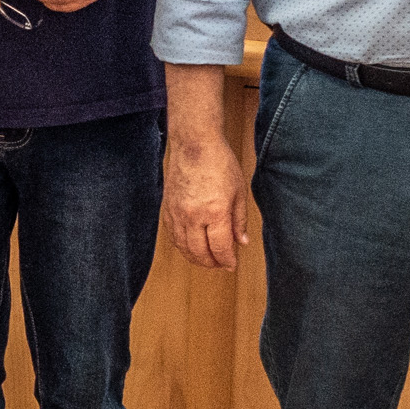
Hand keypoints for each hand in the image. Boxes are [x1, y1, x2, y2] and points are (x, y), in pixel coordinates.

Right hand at [164, 126, 247, 269]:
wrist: (194, 144)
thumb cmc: (219, 162)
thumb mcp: (239, 192)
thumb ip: (239, 220)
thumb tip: (242, 241)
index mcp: (215, 212)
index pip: (220, 248)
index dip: (227, 260)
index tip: (231, 264)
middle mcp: (193, 216)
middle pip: (200, 252)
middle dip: (211, 263)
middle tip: (220, 264)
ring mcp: (177, 213)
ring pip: (183, 247)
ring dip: (195, 258)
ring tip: (205, 259)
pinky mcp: (167, 208)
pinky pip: (172, 235)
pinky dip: (181, 245)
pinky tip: (189, 246)